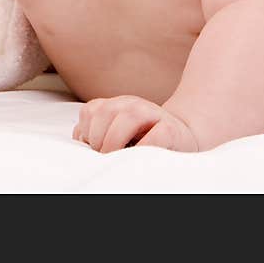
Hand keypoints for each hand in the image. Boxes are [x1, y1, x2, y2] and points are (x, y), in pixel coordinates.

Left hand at [72, 95, 198, 152]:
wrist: (183, 135)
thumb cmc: (145, 139)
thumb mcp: (117, 132)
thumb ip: (98, 132)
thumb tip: (80, 142)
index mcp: (117, 104)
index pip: (90, 110)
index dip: (85, 131)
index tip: (90, 149)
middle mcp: (133, 104)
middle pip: (105, 112)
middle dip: (98, 138)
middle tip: (102, 156)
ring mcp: (152, 114)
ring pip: (128, 117)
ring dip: (116, 141)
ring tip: (115, 157)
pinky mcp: (170, 129)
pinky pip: (155, 136)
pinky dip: (143, 147)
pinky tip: (138, 156)